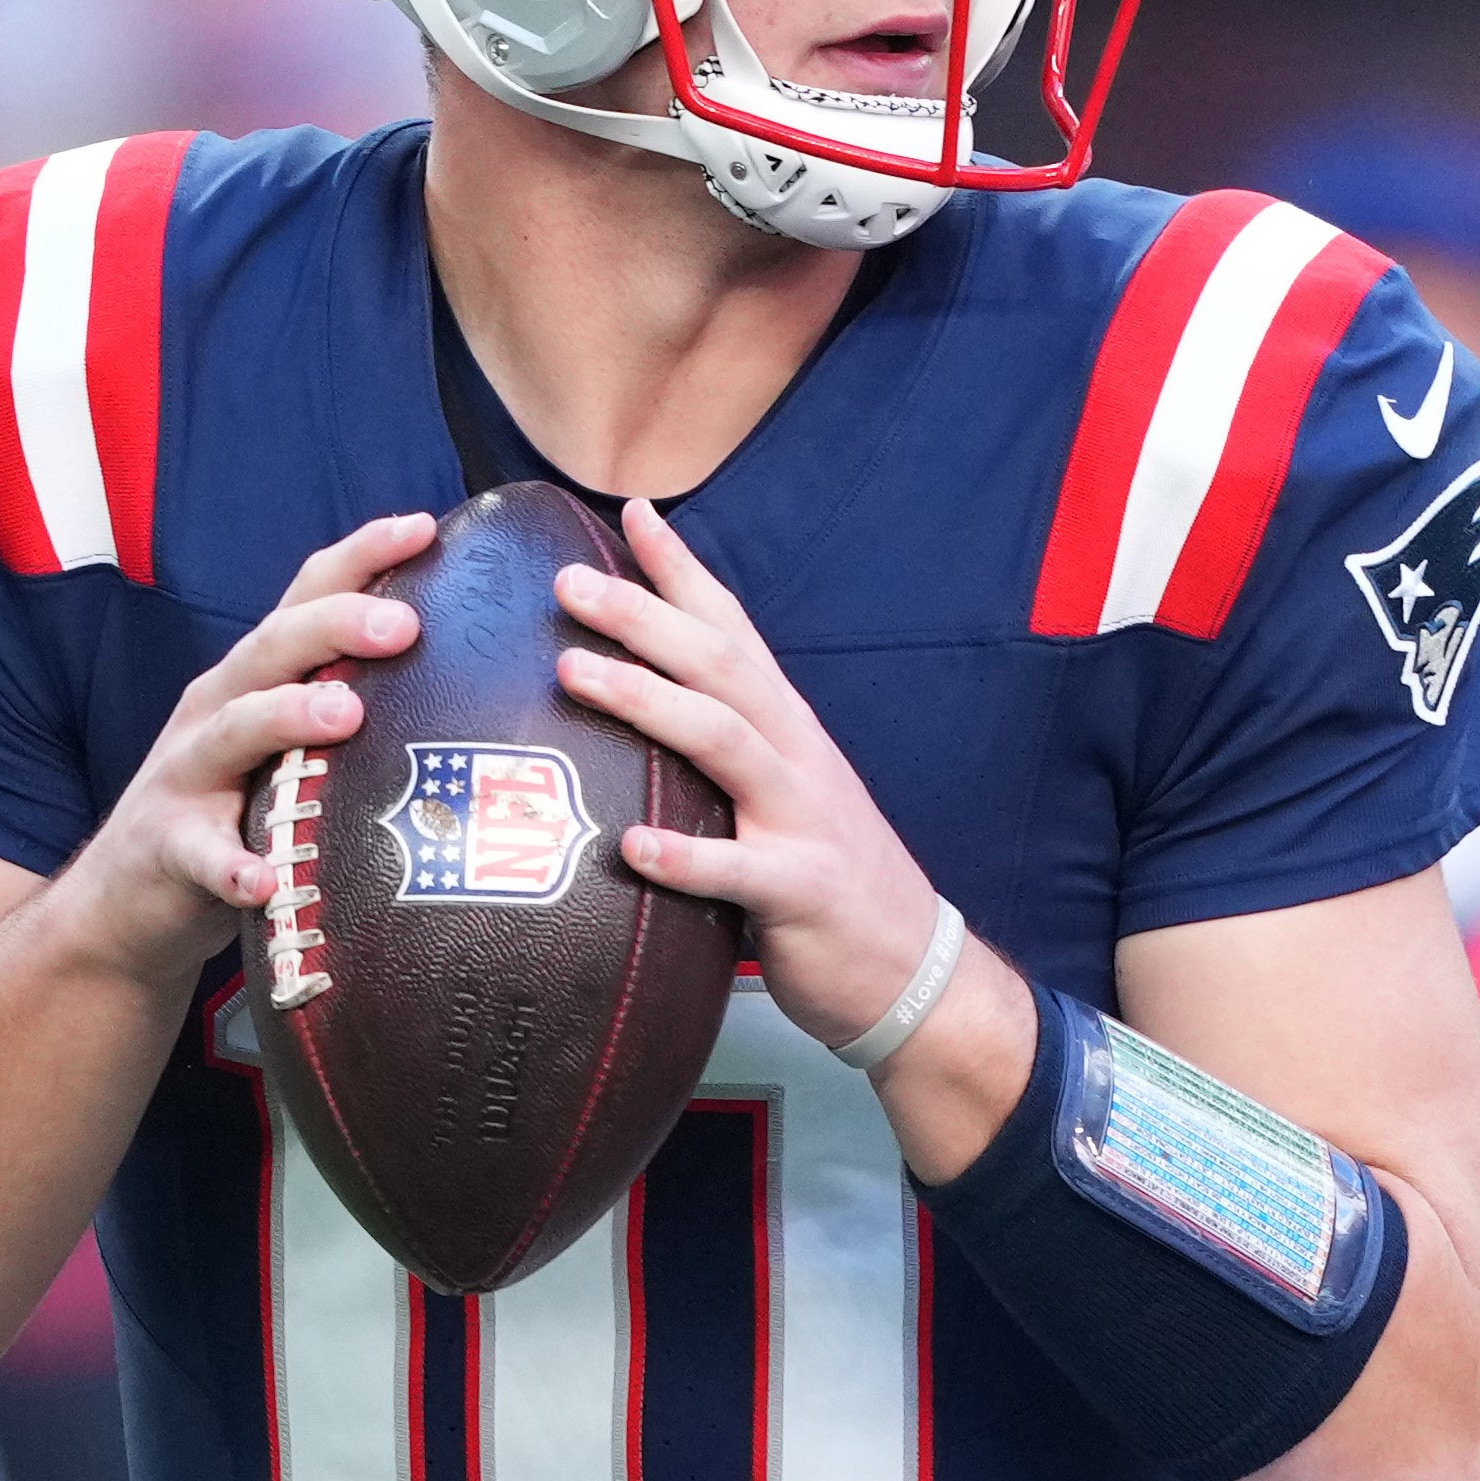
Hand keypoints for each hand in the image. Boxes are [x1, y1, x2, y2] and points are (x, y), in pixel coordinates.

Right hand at [54, 513, 432, 987]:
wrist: (126, 905)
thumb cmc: (234, 817)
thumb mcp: (287, 752)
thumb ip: (349, 712)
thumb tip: (467, 688)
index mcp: (255, 679)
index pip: (306, 597)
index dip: (360, 556)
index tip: (424, 527)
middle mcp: (216, 710)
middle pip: (273, 648)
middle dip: (337, 625)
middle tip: (405, 624)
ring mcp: (186, 777)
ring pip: (234, 731)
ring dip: (288, 716)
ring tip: (345, 715)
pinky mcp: (168, 850)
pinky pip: (202, 855)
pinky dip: (231, 867)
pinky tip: (262, 881)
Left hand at [553, 498, 951, 1050]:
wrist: (911, 968)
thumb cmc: (825, 876)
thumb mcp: (781, 790)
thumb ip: (721, 745)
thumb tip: (639, 705)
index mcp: (785, 728)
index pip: (733, 630)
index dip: (683, 570)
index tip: (631, 512)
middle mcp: (795, 756)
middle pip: (718, 666)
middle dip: (644, 617)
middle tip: (568, 584)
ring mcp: (802, 820)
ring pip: (724, 742)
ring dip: (648, 702)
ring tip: (574, 674)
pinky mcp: (802, 892)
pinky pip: (739, 871)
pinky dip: (686, 857)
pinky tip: (631, 848)